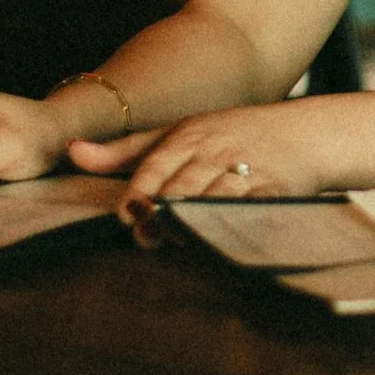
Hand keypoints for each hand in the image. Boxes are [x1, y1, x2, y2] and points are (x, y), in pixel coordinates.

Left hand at [78, 105, 322, 223]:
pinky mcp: (275, 190)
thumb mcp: (176, 133)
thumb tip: (70, 152)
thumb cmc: (229, 135)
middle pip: (184, 185)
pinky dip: (238, 224)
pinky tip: (222, 240)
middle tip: (147, 239)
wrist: (304, 133)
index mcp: (189, 136)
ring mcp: (248, 171)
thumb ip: (123, 151)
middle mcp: (216, 151)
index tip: (126, 217)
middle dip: (165, 212)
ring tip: (180, 241)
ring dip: (198, 221)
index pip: (157, 165)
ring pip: (216, 198)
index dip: (141, 192)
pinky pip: (253, 210)